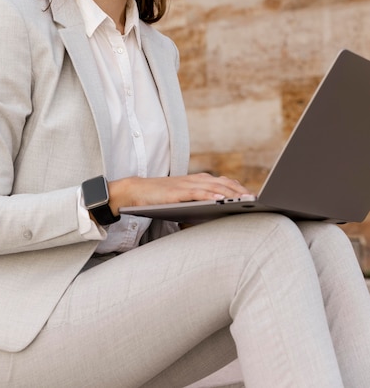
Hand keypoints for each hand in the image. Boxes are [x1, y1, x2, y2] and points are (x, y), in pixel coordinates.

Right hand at [108, 173, 253, 215]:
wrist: (137, 192)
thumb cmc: (162, 199)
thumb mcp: (185, 200)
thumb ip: (201, 203)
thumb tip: (219, 216)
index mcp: (200, 180)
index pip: (226, 183)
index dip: (241, 189)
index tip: (256, 198)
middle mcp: (196, 179)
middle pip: (225, 184)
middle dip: (242, 192)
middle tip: (257, 200)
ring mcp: (187, 184)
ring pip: (215, 187)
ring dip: (232, 194)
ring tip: (246, 200)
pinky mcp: (178, 192)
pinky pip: (198, 193)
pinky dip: (211, 195)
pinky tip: (221, 200)